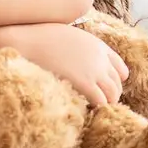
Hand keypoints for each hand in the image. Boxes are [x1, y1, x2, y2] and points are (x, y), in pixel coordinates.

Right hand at [3, 23, 127, 107]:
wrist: (28, 40)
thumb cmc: (39, 37)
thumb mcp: (67, 36)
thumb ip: (78, 48)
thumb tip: (71, 56)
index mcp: (98, 45)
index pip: (119, 66)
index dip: (116, 79)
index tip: (110, 87)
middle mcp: (100, 58)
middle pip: (117, 83)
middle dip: (111, 95)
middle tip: (102, 105)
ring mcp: (94, 70)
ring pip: (113, 94)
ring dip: (106, 103)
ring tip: (96, 111)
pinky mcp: (84, 82)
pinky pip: (101, 101)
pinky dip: (98, 108)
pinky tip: (89, 112)